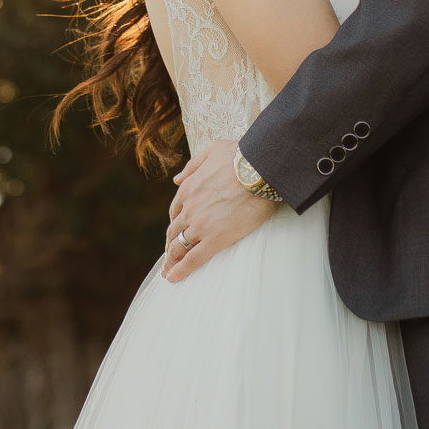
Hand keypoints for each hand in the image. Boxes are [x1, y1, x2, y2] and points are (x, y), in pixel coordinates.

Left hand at [162, 144, 277, 280]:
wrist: (259, 171)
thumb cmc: (240, 157)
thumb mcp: (212, 150)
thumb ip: (192, 166)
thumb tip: (176, 179)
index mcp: (188, 189)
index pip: (176, 212)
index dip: (176, 223)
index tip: (177, 232)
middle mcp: (189, 208)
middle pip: (174, 231)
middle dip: (170, 245)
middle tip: (169, 257)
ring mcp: (199, 225)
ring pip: (179, 247)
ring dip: (171, 260)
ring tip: (168, 272)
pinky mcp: (214, 240)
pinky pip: (192, 259)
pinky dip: (180, 270)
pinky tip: (173, 278)